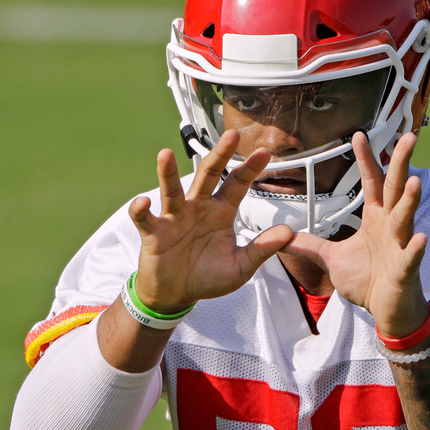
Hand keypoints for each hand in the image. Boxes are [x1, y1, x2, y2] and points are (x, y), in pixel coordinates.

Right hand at [128, 130, 293, 312]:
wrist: (176, 294)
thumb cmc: (207, 277)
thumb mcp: (241, 267)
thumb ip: (262, 249)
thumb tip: (288, 233)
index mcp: (220, 212)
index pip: (237, 184)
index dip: (250, 169)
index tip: (264, 153)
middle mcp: (197, 208)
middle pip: (207, 175)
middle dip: (219, 155)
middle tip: (231, 135)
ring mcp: (174, 217)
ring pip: (171, 190)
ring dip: (167, 173)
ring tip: (165, 154)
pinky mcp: (154, 232)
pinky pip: (146, 218)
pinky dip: (141, 209)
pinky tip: (143, 202)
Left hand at [281, 132, 429, 336]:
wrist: (387, 311)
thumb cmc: (367, 280)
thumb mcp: (332, 259)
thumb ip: (311, 245)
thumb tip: (284, 236)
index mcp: (376, 219)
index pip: (372, 182)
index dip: (366, 159)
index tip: (359, 134)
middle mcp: (391, 226)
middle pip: (396, 188)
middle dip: (402, 163)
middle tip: (409, 136)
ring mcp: (401, 246)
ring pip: (405, 218)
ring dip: (410, 200)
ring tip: (414, 180)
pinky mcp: (405, 270)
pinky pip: (411, 257)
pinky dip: (415, 248)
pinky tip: (421, 238)